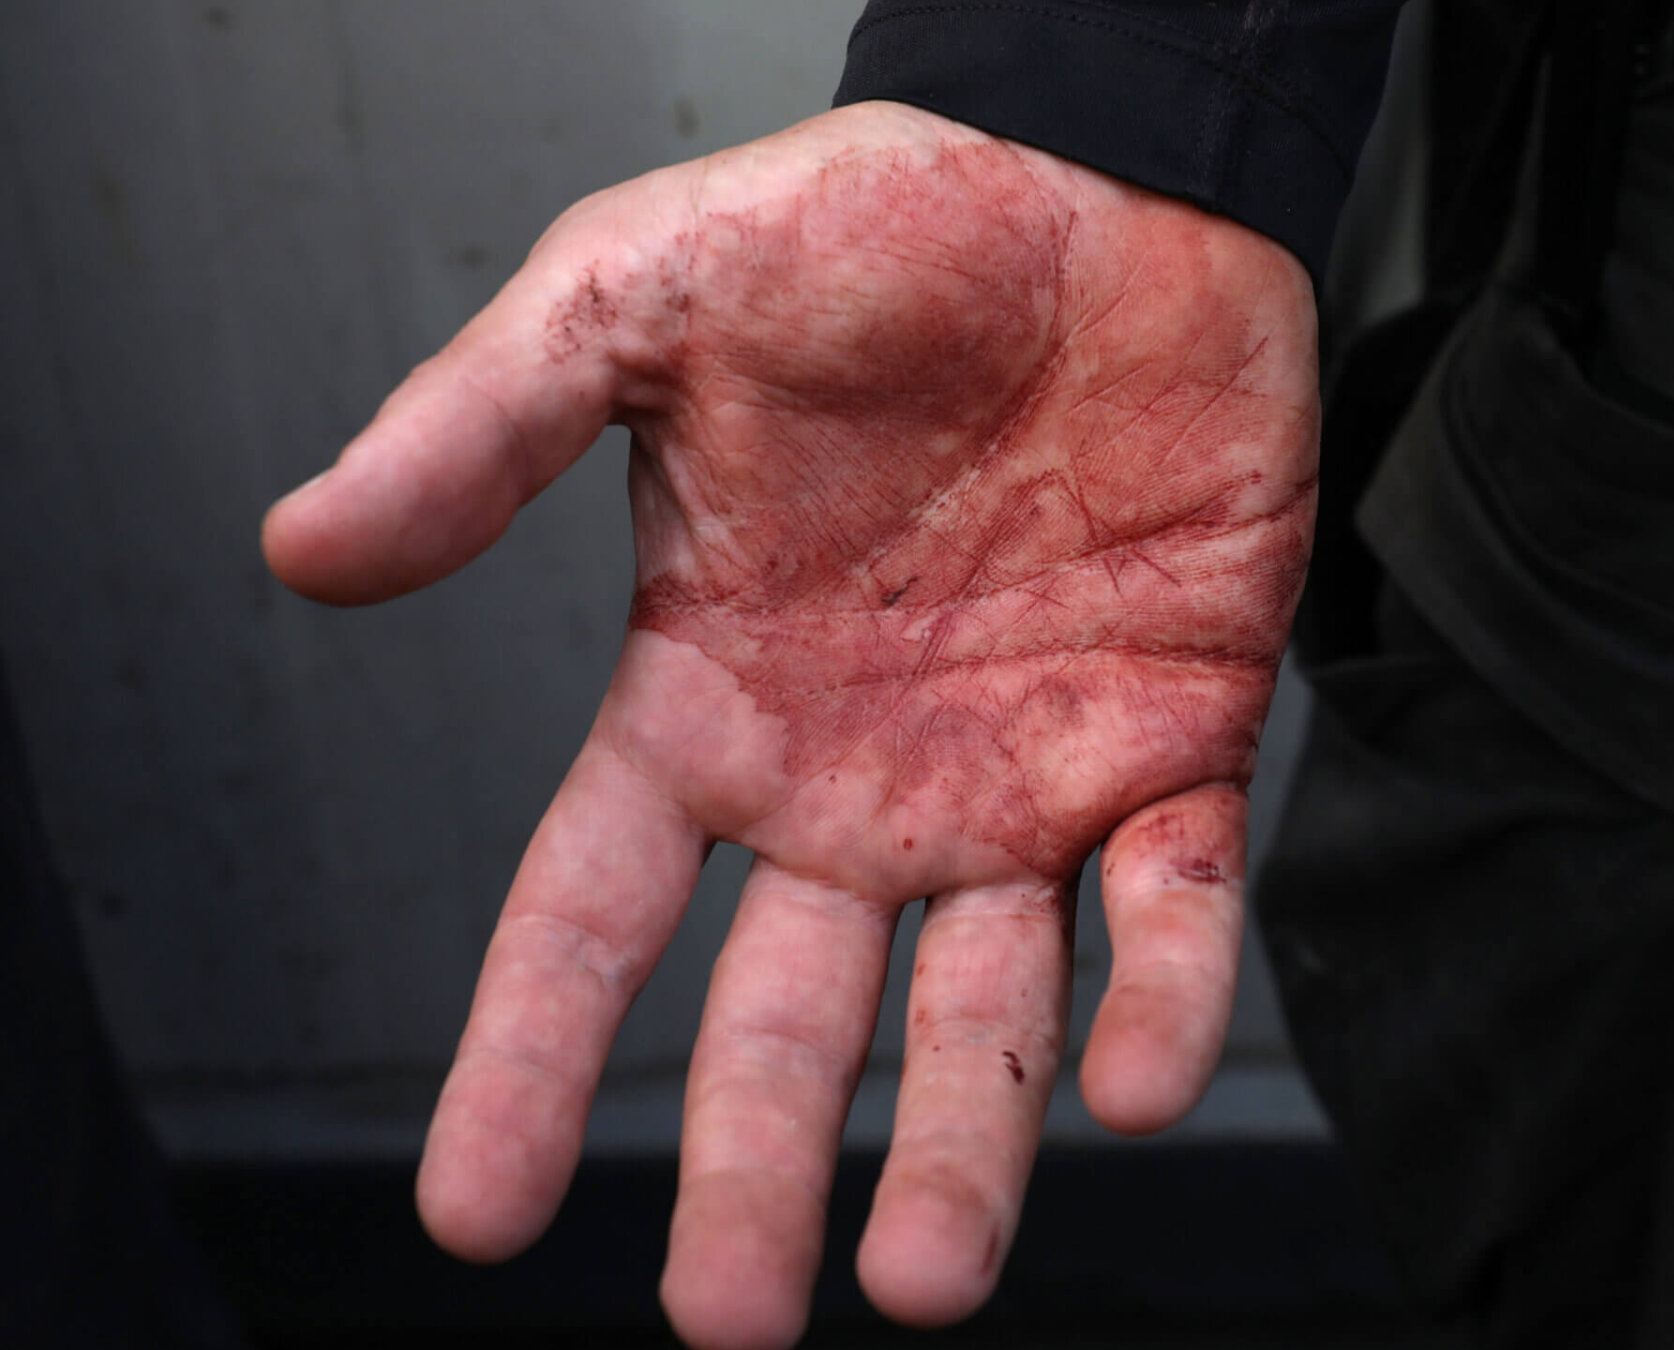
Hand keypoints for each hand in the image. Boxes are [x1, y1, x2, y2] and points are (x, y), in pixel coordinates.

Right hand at [261, 101, 1316, 1347]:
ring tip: (924, 1276)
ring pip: (986, 1010)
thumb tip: (303, 549)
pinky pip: (1177, 905)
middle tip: (728, 1318)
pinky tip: (1135, 1086)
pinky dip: (1164, 998)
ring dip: (963, 1143)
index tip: (474, 1208)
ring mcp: (1020, 780)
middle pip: (786, 1020)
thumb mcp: (640, 299)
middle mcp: (858, 783)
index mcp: (711, 704)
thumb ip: (482, 429)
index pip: (588, 918)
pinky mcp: (1178, 744)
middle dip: (753, 1170)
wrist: (1101, 180)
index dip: (526, 1061)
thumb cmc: (876, 229)